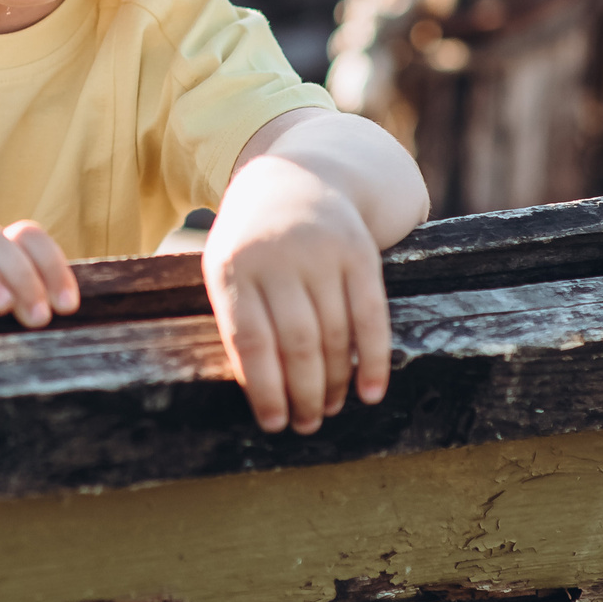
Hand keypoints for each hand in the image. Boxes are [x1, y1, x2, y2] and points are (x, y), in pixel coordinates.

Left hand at [204, 170, 395, 435]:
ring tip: (332, 409)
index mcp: (233, 266)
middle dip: (304, 393)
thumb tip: (261, 394)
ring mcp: (321, 252)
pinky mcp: (359, 252)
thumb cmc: (254, 242)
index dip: (264, 389)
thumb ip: (237, 321)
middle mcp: (278, 257)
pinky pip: (371, 315)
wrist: (296, 175)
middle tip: (308, 425)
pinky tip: (371, 392)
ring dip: (336, 382)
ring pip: (334, 334)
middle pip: (296, 342)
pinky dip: (374, 359)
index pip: (250, 340)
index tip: (274, 425)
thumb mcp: (228, 267)